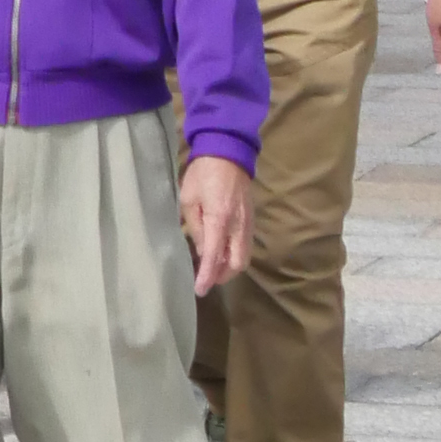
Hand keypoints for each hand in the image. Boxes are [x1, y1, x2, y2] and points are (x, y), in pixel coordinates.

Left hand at [179, 152, 253, 293]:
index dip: (207, 276)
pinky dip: (235, 254)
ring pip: (244, 257)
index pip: (215, 257)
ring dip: (230, 267)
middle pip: (237, 264)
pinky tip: (222, 252)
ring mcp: (248, 223)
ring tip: (213, 268)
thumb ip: (196, 228)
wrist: (228, 151)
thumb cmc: (202, 173)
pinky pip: (246, 245)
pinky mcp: (251, 219)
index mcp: (220, 219)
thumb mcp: (189, 199)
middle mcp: (238, 225)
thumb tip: (202, 252)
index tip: (200, 290)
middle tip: (206, 278)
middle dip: (222, 276)